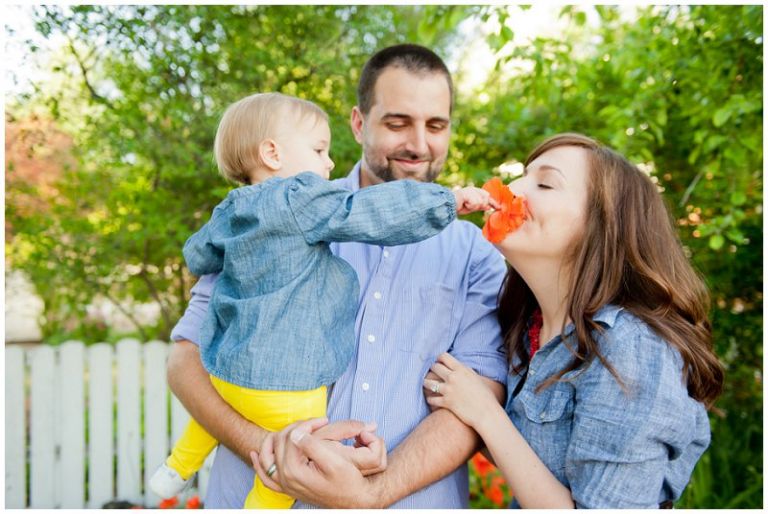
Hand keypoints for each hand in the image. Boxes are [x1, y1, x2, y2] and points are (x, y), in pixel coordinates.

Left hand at [253, 419, 378, 507]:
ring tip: (295, 429)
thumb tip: (295, 433)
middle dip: (296, 427)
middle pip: (279, 442)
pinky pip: (265, 476)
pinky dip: (259, 464)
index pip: (291, 437)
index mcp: (295, 471)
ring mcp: (284, 484)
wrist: (352, 500)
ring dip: (277, 438)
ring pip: (267, 456)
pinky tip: (255, 454)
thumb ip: (312, 445)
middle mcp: (285, 479)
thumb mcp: (334, 461)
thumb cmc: (347, 481)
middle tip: (314, 423)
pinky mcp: (286, 487)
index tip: (322, 421)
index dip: (306, 424)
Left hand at [422, 353, 500, 428]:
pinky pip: (431, 399)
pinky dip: (430, 399)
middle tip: (432, 373)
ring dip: (427, 383)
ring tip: (427, 384)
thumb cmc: (485, 396)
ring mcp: (448, 390)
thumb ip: (465, 371)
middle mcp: (453, 377)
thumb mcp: (476, 378)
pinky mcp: (445, 402)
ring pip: (428, 382)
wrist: (487, 413)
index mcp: (461, 369)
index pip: (444, 356)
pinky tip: (431, 399)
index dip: (439, 358)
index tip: (438, 362)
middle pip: (434, 367)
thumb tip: (457, 367)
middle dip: (432, 369)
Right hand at [454, 186, 498, 214]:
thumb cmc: (458, 206)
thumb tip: (489, 207)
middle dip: (481, 205)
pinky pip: (475, 203)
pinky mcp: (468, 193)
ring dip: (474, 206)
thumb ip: (480, 206)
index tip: (499, 208)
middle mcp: (473, 189)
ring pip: (481, 202)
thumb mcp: (472, 207)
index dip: (493, 202)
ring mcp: (471, 190)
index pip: (487, 196)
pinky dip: (470, 206)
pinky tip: (464, 204)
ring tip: (465, 204)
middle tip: (469, 205)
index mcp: (474, 191)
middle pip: (486, 199)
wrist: (448, 205)